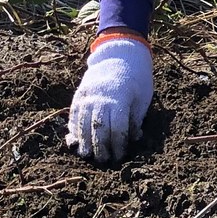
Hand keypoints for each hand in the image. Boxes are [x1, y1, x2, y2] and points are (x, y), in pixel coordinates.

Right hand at [66, 33, 152, 164]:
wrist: (121, 56)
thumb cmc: (137, 81)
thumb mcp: (142, 99)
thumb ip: (135, 119)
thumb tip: (133, 140)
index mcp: (120, 98)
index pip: (116, 127)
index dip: (118, 144)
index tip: (120, 156)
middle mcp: (100, 97)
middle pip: (97, 127)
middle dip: (100, 147)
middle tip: (103, 161)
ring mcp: (87, 95)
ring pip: (82, 121)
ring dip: (84, 140)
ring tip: (86, 155)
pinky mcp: (79, 94)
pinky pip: (73, 114)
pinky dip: (73, 128)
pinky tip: (75, 140)